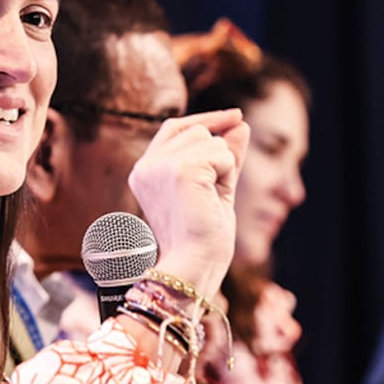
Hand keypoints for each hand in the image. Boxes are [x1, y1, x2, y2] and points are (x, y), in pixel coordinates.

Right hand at [129, 109, 248, 295]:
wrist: (194, 267)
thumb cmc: (203, 239)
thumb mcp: (216, 188)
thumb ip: (224, 155)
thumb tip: (239, 123)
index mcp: (144, 172)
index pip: (176, 128)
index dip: (207, 119)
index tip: (236, 116)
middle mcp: (146, 166)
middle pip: (197, 130)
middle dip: (218, 156)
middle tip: (213, 195)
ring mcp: (160, 166)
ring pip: (211, 140)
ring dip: (223, 168)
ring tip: (210, 200)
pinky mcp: (178, 169)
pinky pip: (221, 154)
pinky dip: (228, 175)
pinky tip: (213, 199)